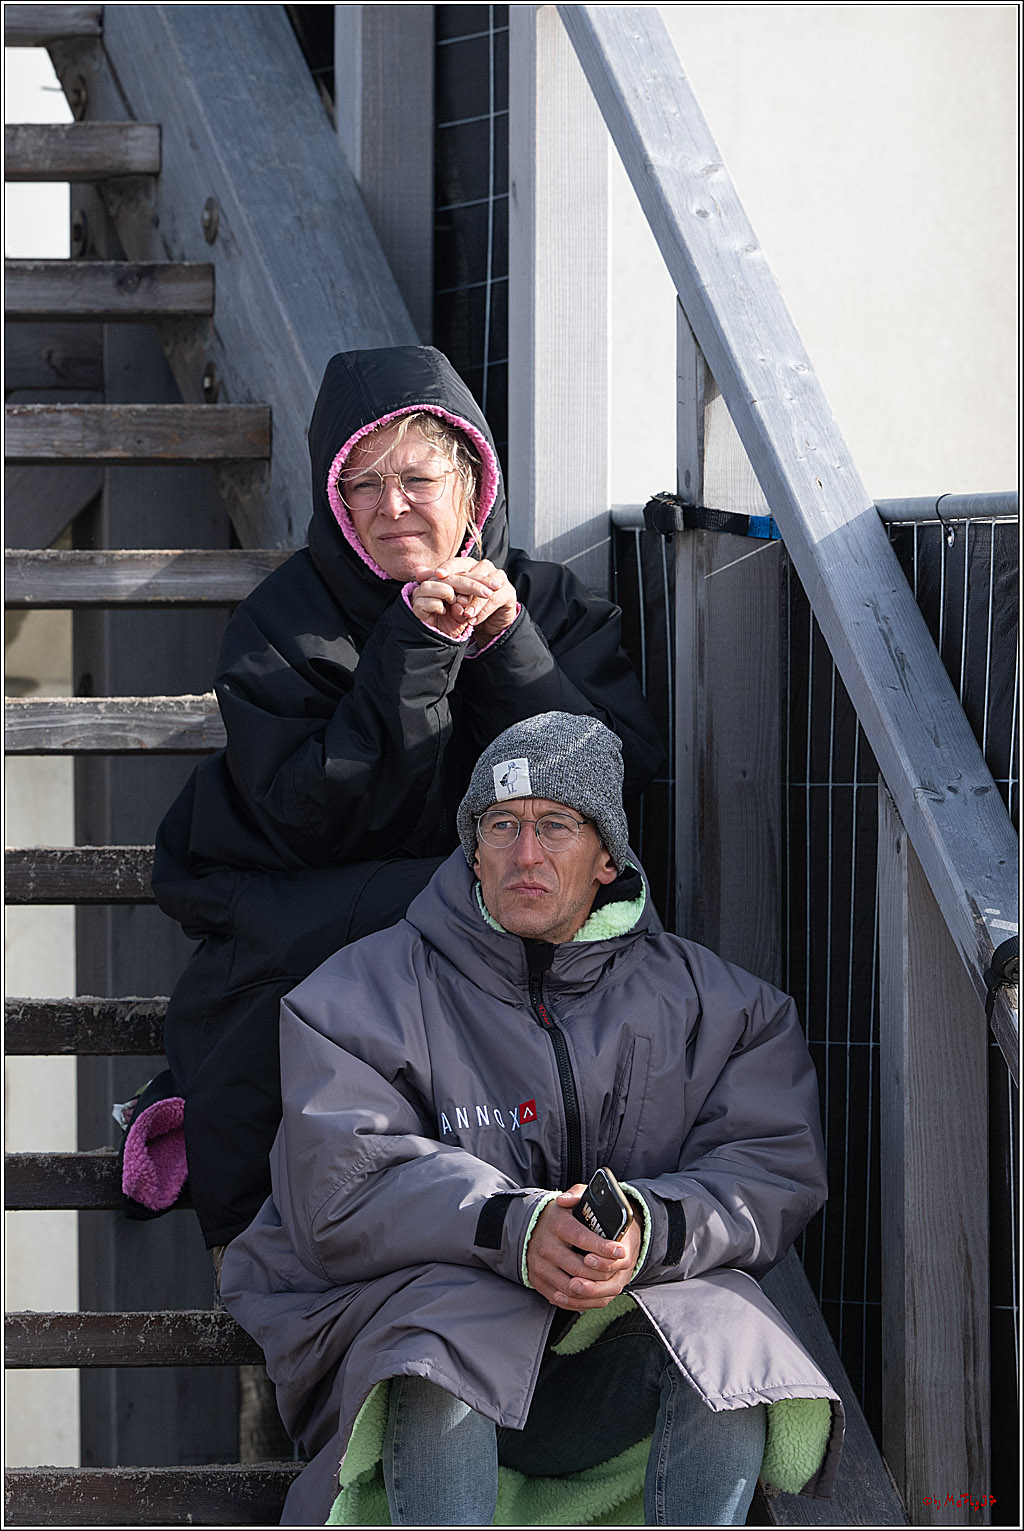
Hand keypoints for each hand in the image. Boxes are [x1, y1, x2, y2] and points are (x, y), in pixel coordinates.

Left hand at [409, 558, 517, 641]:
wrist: (489, 619)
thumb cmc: (467, 603)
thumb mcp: (450, 593)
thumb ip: (435, 582)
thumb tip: (417, 572)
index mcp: (470, 564)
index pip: (458, 562)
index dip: (448, 567)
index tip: (438, 575)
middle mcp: (485, 567)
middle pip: (474, 573)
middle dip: (462, 586)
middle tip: (451, 598)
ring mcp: (499, 578)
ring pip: (486, 586)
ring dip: (474, 602)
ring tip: (464, 615)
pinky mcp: (508, 592)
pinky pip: (496, 599)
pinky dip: (484, 610)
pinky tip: (474, 620)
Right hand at [525, 1186, 640, 1310]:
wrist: (533, 1230)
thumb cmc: (560, 1216)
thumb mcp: (571, 1200)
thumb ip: (576, 1194)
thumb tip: (567, 1199)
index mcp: (556, 1225)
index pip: (582, 1238)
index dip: (603, 1247)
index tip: (620, 1251)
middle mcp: (546, 1247)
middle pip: (579, 1268)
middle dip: (603, 1271)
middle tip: (618, 1268)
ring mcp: (540, 1267)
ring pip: (571, 1287)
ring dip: (594, 1289)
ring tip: (609, 1282)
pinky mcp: (539, 1282)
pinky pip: (561, 1298)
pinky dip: (580, 1301)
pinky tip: (593, 1293)